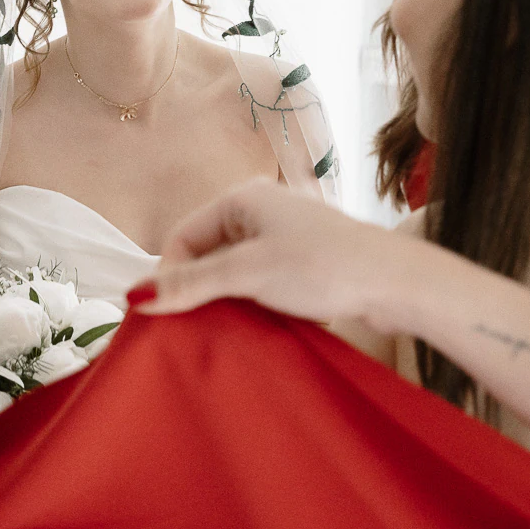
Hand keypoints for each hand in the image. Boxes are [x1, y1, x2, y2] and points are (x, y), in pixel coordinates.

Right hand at [133, 180, 424, 336]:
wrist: (394, 283)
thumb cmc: (321, 267)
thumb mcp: (247, 274)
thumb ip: (191, 285)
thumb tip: (135, 297)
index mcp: (241, 198)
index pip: (182, 237)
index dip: (170, 277)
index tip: (169, 317)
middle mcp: (260, 210)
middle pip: (206, 253)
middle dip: (198, 290)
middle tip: (195, 328)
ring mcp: (283, 235)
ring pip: (233, 270)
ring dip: (226, 300)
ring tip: (227, 329)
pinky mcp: (302, 260)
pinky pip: (259, 280)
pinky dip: (252, 302)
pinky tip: (257, 325)